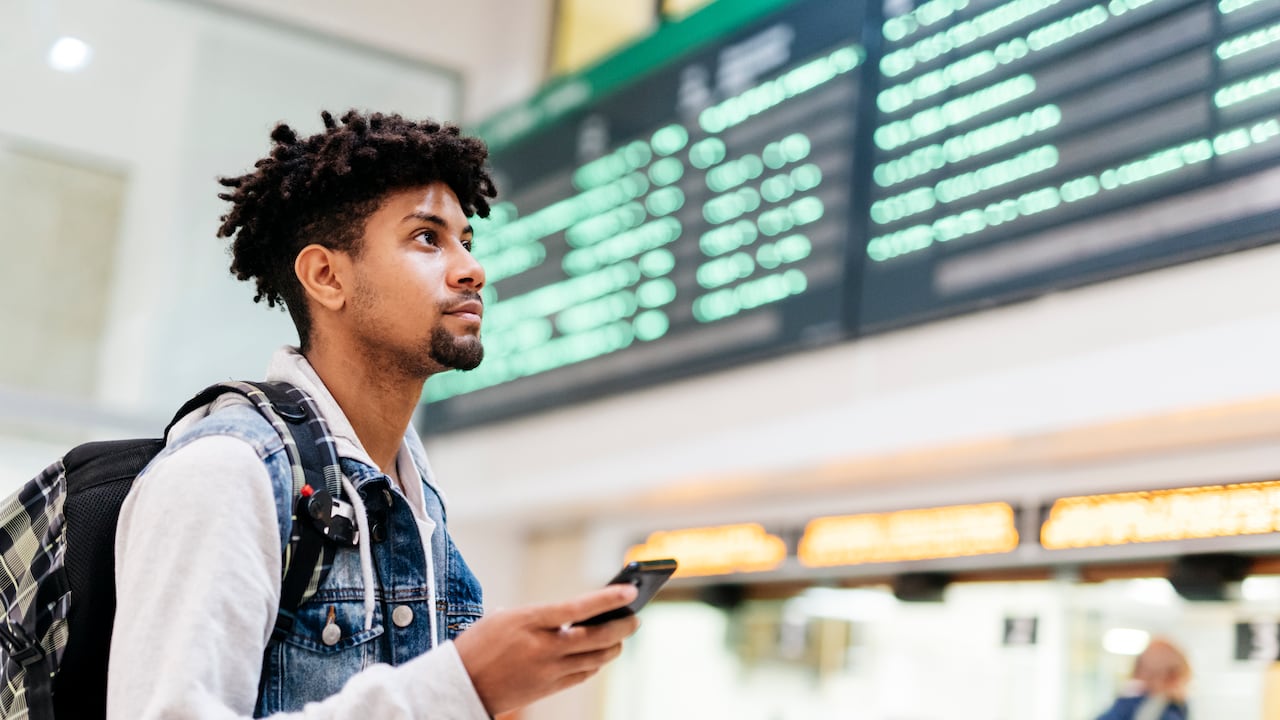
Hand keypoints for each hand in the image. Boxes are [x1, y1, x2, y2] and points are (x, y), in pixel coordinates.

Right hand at [453, 584, 640, 715]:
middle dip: (622, 626)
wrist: (458, 684)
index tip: (631, 590)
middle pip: (597, 637)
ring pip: (595, 659)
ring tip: (622, 636)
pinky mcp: (547, 690)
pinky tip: (601, 655)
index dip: (608, 598)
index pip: (579, 608)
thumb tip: (575, 617)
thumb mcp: (505, 617)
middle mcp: (543, 648)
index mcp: (530, 621)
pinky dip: (596, 664)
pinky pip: (583, 675)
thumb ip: (541, 616)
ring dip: (613, 646)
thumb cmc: (478, 644)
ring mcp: (547, 671)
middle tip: (636, 617)